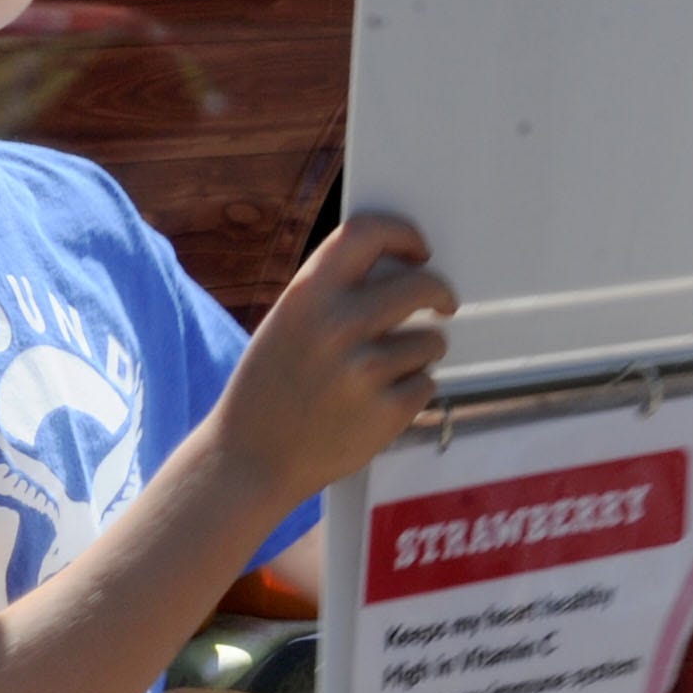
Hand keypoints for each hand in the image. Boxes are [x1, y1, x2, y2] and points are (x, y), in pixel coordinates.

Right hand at [210, 213, 455, 507]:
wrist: (250, 459)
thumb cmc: (269, 389)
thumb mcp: (287, 323)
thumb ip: (334, 294)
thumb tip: (398, 270)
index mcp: (308, 294)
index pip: (369, 233)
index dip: (404, 234)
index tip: (419, 250)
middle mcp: (339, 324)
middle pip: (421, 286)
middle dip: (439, 294)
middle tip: (442, 305)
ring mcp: (366, 369)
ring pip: (431, 342)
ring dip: (420, 354)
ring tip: (382, 374)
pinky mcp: (388, 411)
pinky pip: (426, 385)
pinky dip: (412, 393)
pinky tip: (376, 405)